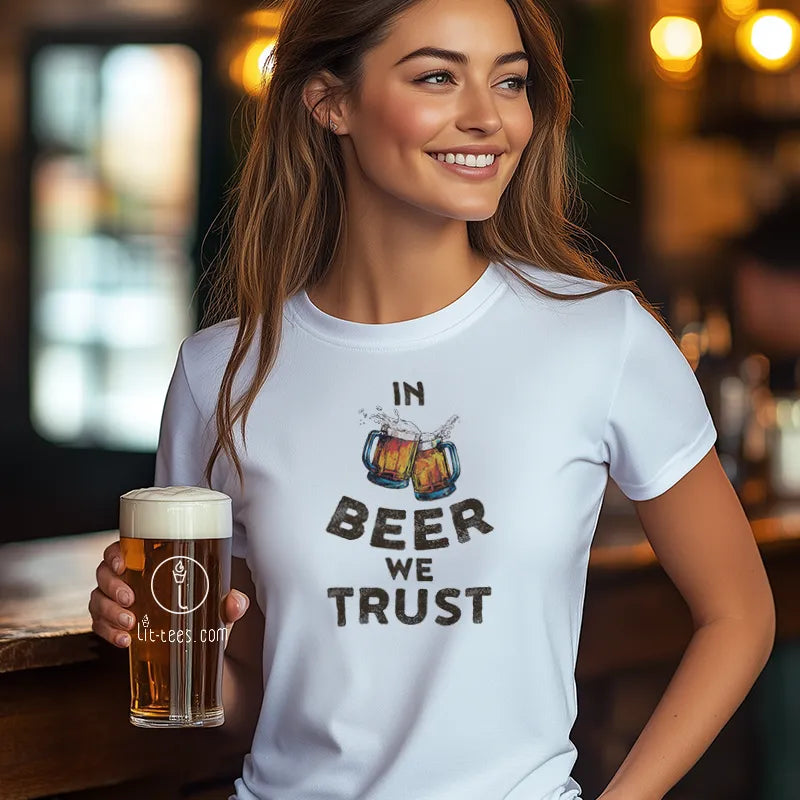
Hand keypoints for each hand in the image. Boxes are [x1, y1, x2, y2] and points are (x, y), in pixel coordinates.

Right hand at [88, 539, 249, 647]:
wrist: (199, 652)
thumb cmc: (205, 615)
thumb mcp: (219, 608)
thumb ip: (232, 604)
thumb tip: (236, 603)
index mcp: (151, 562)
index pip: (122, 548)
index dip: (114, 553)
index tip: (121, 564)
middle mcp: (131, 578)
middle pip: (103, 573)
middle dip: (112, 586)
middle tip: (130, 600)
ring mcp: (120, 602)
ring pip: (98, 599)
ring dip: (108, 611)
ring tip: (130, 623)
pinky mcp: (115, 625)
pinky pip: (99, 625)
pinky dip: (107, 632)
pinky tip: (124, 640)